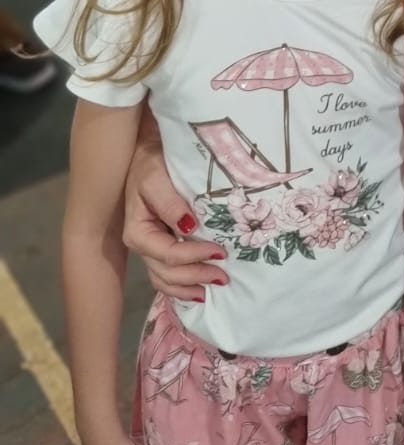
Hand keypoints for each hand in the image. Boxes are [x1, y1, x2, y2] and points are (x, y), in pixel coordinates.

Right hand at [123, 135, 225, 298]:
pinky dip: (182, 285)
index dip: (194, 257)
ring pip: (166, 280)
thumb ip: (170, 204)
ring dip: (189, 288)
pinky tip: (198, 290)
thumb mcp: (156, 179)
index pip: (168, 253)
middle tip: (224, 277)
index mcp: (138, 232)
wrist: (148, 155)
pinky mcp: (160, 247)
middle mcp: (142, 245)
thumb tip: (189, 228)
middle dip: (196, 277)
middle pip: (167, 272)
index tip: (219, 252)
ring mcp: (150, 248)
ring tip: (213, 289)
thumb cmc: (151, 165)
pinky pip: (167, 274)